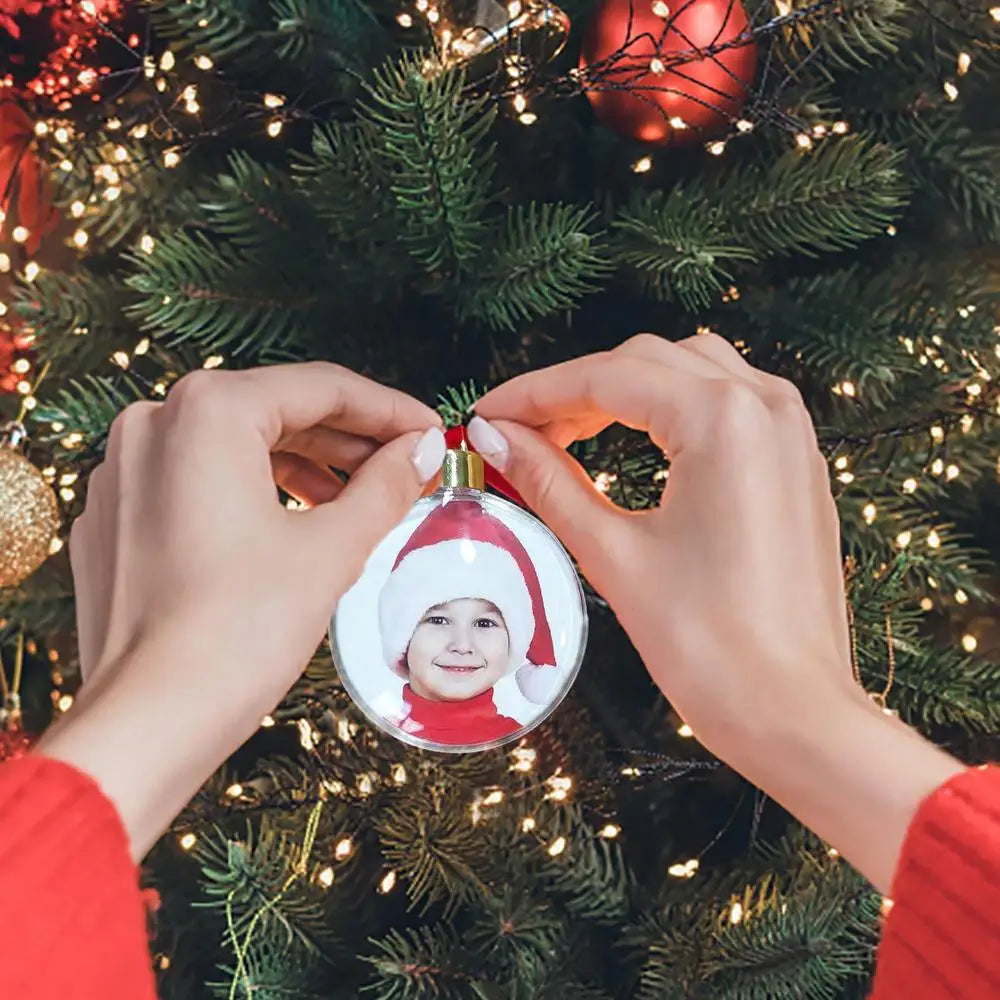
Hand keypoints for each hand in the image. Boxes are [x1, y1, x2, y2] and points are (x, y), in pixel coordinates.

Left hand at [36, 363, 445, 859]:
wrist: (149, 722)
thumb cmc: (239, 631)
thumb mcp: (332, 549)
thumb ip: (385, 485)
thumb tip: (421, 449)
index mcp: (206, 412)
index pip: (320, 387)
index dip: (388, 409)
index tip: (430, 431)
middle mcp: (153, 424)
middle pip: (274, 410)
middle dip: (346, 438)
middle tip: (404, 464)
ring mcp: (124, 471)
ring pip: (234, 445)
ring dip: (303, 465)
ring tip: (357, 499)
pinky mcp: (114, 517)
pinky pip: (197, 481)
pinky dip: (252, 491)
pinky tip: (293, 525)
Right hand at [470, 333, 963, 891]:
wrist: (794, 712)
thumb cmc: (711, 646)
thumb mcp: (614, 554)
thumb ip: (549, 481)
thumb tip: (497, 437)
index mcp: (722, 419)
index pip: (604, 378)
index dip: (533, 393)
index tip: (486, 414)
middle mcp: (764, 407)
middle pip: (646, 362)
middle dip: (574, 391)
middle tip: (519, 433)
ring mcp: (789, 432)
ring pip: (689, 372)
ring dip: (624, 392)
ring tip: (568, 435)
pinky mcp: (797, 463)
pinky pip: (726, 404)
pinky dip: (671, 410)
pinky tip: (633, 444)